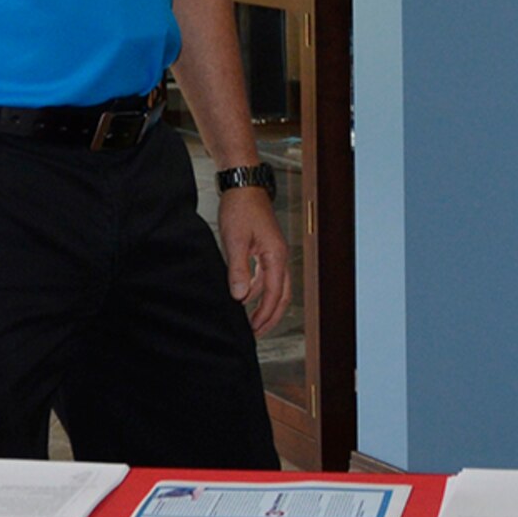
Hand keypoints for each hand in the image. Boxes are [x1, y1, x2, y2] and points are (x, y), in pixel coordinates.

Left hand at [219, 189, 290, 334]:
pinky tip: (244, 295)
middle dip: (271, 315)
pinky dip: (258, 289)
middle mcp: (279, 255)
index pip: (274, 293)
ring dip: (263, 304)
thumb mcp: (235, 240)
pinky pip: (266, 275)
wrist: (243, 185)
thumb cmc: (241, 208)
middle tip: (257, 332)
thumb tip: (240, 296)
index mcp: (276, 255)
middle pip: (282, 294)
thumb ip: (238, 270)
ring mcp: (274, 252)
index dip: (264, 314)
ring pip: (274, 286)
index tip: (253, 329)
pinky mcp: (265, 248)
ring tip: (249, 319)